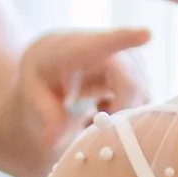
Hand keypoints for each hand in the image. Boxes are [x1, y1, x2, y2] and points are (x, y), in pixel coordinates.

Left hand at [0, 25, 149, 176]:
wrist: (54, 60)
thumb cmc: (41, 74)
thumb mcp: (32, 93)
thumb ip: (45, 114)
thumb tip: (52, 142)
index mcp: (76, 50)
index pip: (104, 43)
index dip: (126, 39)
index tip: (146, 34)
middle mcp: (107, 49)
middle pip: (131, 82)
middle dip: (119, 111)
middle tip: (93, 126)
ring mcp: (125, 61)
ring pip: (141, 92)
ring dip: (121, 114)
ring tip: (90, 117)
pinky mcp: (134, 73)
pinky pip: (143, 97)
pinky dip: (125, 113)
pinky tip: (101, 110)